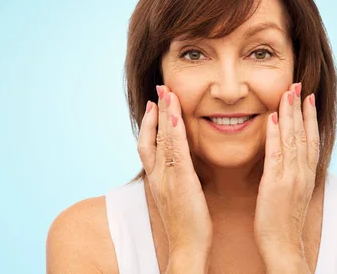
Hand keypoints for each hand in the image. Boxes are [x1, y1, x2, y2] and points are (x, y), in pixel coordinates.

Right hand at [137, 85, 212, 255]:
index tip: (154, 105)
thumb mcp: (179, 196)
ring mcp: (167, 177)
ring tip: (167, 92)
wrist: (187, 247)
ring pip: (162, 139)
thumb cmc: (187, 224)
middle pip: (152, 136)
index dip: (150, 123)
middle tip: (159, 89)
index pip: (148, 145)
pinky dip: (174, 131)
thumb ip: (178, 179)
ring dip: (164, 114)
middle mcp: (158, 175)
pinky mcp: (181, 181)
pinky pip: (175, 151)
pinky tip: (176, 115)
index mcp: (158, 178)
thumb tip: (183, 167)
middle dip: (155, 111)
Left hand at [254, 82, 318, 265]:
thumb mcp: (293, 193)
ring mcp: (290, 178)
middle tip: (298, 84)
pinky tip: (271, 118)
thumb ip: (292, 173)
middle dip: (300, 108)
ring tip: (287, 93)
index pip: (311, 139)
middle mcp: (302, 173)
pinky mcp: (275, 184)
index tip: (308, 97)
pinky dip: (274, 135)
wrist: (283, 246)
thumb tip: (289, 156)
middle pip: (304, 134)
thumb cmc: (284, 221)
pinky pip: (275, 155)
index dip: (310, 117)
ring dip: (289, 114)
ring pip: (292, 139)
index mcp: (307, 174)